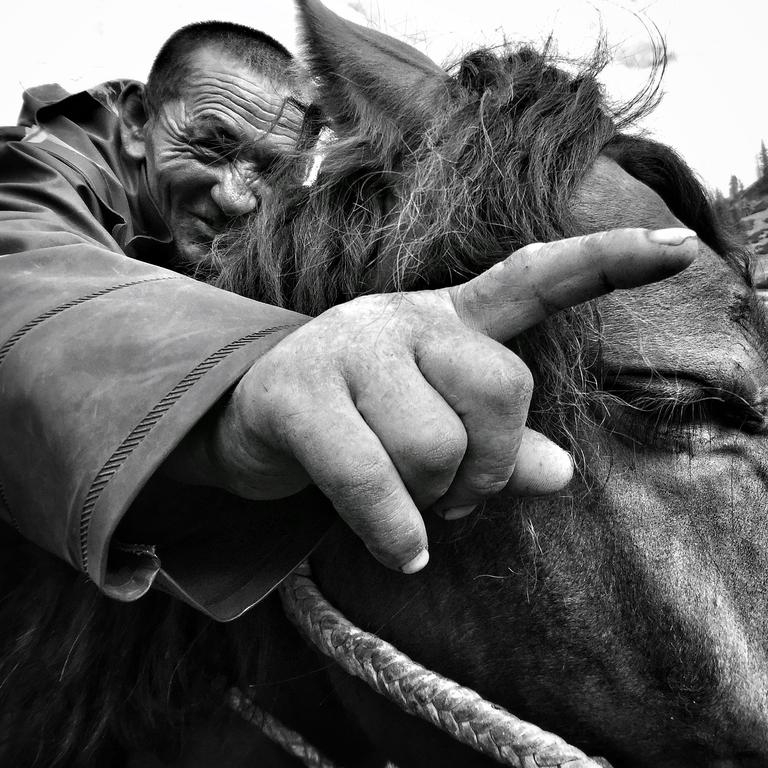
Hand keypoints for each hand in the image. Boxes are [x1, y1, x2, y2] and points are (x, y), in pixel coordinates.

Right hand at [170, 227, 696, 572]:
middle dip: (489, 466)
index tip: (681, 249)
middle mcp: (404, 318)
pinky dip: (395, 528)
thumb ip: (502, 444)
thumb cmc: (362, 420)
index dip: (606, 263)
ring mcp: (349, 348)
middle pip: (502, 393)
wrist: (253, 411)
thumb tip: (562, 474)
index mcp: (448, 319)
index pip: (533, 279)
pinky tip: (403, 552)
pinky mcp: (298, 393)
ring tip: (407, 505)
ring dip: (432, 501)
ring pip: (436, 446)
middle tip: (453, 493)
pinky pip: (371, 475)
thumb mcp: (436, 424)